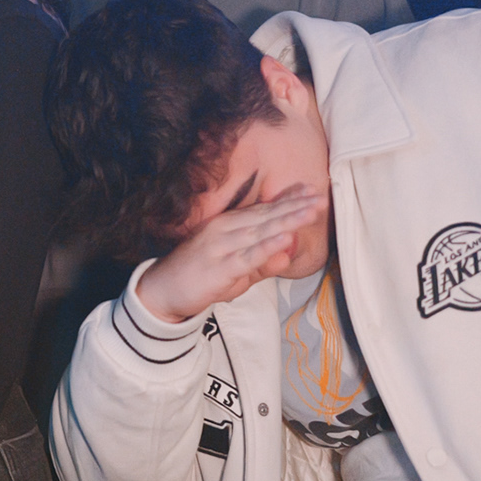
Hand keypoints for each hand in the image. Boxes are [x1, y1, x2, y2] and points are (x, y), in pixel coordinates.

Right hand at [134, 186, 319, 322]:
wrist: (162, 291)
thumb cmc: (198, 278)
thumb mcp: (235, 271)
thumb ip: (261, 262)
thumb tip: (287, 255)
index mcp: (227, 225)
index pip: (262, 209)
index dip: (287, 200)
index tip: (309, 190)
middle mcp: (224, 230)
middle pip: (264, 215)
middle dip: (294, 206)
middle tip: (319, 196)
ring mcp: (220, 246)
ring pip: (259, 231)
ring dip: (287, 220)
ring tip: (310, 211)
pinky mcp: (219, 267)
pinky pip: (247, 255)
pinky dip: (267, 246)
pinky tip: (285, 238)